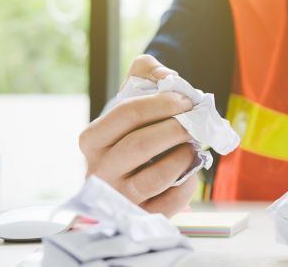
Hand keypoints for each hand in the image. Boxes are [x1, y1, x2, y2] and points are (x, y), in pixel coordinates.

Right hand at [79, 55, 196, 215]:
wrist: (131, 168)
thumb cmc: (134, 129)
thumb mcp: (133, 94)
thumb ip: (146, 71)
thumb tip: (168, 75)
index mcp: (92, 139)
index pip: (126, 114)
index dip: (161, 104)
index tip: (185, 100)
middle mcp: (99, 171)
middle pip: (140, 145)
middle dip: (175, 129)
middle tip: (195, 122)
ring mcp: (118, 197)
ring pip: (156, 177)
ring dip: (182, 156)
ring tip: (191, 146)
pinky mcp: (140, 216)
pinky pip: (170, 202)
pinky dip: (187, 184)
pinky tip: (189, 170)